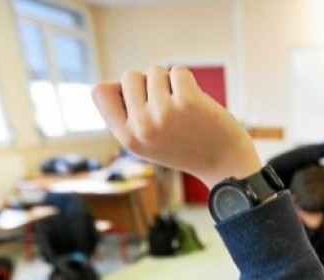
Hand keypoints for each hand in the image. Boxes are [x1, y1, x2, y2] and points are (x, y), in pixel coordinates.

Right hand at [92, 65, 260, 187]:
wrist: (225, 165)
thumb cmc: (186, 147)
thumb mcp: (148, 141)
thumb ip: (129, 117)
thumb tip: (112, 83)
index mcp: (126, 137)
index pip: (99, 92)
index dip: (119, 89)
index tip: (140, 101)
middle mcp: (141, 126)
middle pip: (129, 76)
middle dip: (149, 83)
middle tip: (168, 106)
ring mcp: (163, 113)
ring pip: (155, 71)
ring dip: (170, 83)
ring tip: (184, 108)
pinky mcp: (186, 101)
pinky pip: (178, 71)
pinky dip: (188, 81)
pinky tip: (197, 103)